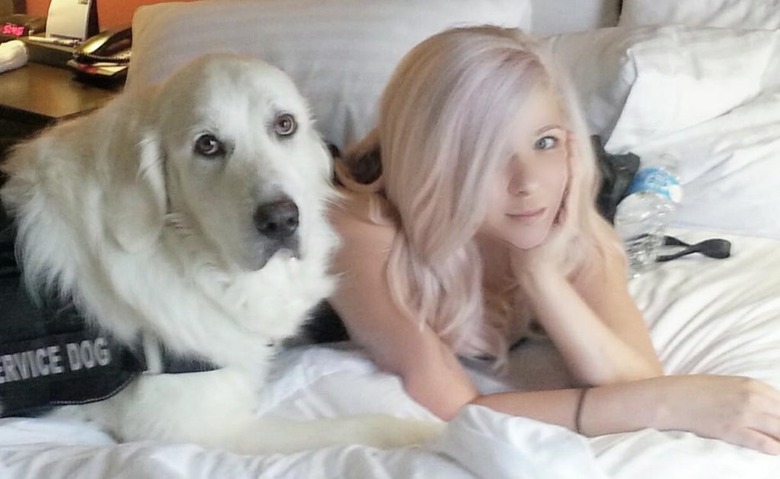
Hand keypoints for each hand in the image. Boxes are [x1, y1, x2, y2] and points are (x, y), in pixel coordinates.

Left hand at [509, 131, 578, 277]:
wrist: (534, 272)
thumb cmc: (526, 252)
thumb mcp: (524, 224)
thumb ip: (522, 210)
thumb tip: (507, 194)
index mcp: (560, 211)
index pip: (565, 180)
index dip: (565, 160)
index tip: (560, 141)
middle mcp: (569, 211)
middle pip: (575, 176)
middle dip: (573, 154)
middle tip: (570, 133)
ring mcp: (572, 216)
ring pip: (577, 180)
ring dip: (576, 158)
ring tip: (573, 139)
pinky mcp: (570, 221)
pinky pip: (573, 192)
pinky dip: (573, 174)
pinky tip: (572, 159)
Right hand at [654, 375, 779, 454]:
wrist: (670, 399)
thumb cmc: (697, 391)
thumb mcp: (729, 385)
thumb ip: (752, 395)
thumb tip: (771, 411)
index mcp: (752, 385)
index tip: (779, 422)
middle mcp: (752, 398)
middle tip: (778, 432)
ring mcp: (743, 415)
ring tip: (778, 442)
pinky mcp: (733, 431)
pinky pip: (765, 444)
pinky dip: (773, 448)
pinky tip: (774, 450)